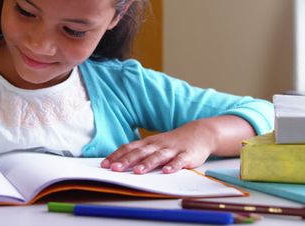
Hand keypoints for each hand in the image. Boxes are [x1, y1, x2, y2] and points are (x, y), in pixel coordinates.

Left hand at [100, 118, 218, 174]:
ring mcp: (172, 149)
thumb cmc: (172, 142)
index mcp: (149, 143)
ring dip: (147, 163)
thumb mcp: (154, 145)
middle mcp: (158, 145)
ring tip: (138, 171)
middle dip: (127, 161)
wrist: (200, 133)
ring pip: (158, 156)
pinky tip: (167, 171)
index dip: (117, 156)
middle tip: (114, 169)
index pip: (129, 148)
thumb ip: (140, 152)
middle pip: (140, 152)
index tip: (105, 164)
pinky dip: (173, 166)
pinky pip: (179, 161)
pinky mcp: (187, 155)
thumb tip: (119, 162)